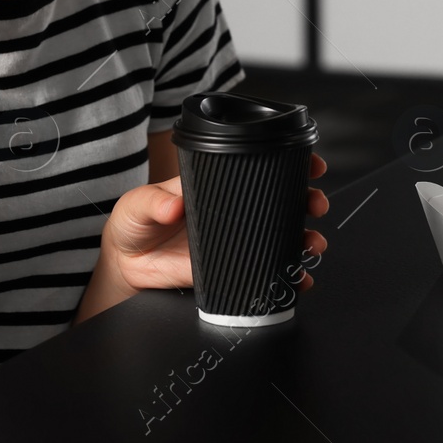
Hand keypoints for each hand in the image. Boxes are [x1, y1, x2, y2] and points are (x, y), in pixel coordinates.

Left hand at [101, 152, 330, 297]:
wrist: (127, 268)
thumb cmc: (133, 225)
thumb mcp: (135, 205)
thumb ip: (151, 202)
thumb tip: (172, 204)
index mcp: (216, 186)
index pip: (258, 169)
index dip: (289, 164)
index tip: (309, 164)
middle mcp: (233, 212)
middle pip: (282, 202)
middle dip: (308, 200)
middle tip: (315, 203)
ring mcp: (237, 242)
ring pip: (283, 237)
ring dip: (305, 239)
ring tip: (311, 243)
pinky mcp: (233, 271)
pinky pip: (268, 273)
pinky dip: (288, 277)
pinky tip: (299, 278)